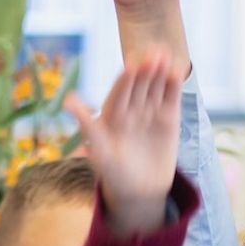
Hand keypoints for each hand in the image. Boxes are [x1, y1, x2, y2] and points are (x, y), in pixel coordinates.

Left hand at [66, 52, 180, 236]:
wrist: (141, 192)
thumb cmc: (114, 174)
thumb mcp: (100, 151)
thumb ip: (87, 124)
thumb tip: (67, 100)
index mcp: (112, 114)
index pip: (119, 93)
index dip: (125, 80)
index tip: (130, 66)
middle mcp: (130, 110)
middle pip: (138, 86)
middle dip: (144, 70)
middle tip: (152, 53)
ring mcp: (150, 113)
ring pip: (155, 88)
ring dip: (160, 72)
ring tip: (166, 55)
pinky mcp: (168, 119)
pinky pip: (171, 98)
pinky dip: (173, 85)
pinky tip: (176, 70)